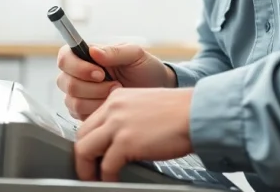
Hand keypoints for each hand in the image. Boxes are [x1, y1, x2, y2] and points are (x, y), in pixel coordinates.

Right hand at [56, 43, 175, 119]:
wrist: (156, 91)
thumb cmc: (145, 69)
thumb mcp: (134, 54)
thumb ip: (114, 51)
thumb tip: (93, 51)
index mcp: (86, 56)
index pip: (65, 58)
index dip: (78, 67)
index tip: (100, 73)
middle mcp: (77, 75)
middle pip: (66, 83)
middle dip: (93, 87)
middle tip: (116, 84)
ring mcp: (79, 95)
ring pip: (72, 102)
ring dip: (97, 100)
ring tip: (116, 93)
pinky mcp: (84, 113)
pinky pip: (80, 116)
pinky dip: (98, 111)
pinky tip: (112, 105)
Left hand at [74, 87, 193, 180]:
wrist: (197, 113)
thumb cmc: (180, 113)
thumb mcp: (146, 107)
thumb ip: (128, 118)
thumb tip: (118, 141)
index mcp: (117, 98)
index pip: (90, 122)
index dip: (89, 142)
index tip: (93, 156)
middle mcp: (113, 108)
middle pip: (82, 136)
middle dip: (82, 158)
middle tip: (89, 171)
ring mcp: (118, 124)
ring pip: (85, 150)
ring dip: (87, 169)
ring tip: (95, 179)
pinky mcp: (126, 141)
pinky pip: (106, 166)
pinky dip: (106, 178)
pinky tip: (113, 181)